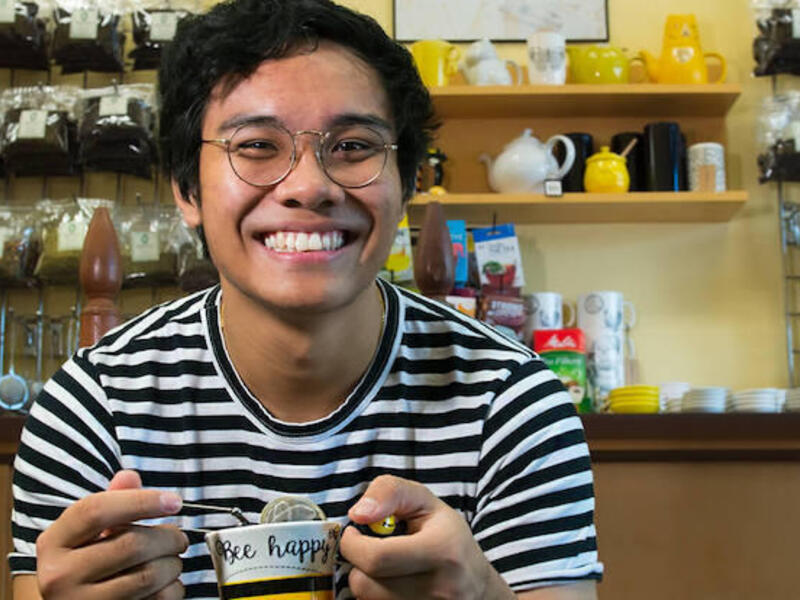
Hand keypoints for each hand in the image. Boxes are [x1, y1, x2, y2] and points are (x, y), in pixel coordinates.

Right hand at [34, 470, 188, 599]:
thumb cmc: (85, 562)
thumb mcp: (89, 531)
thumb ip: (112, 501)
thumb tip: (129, 477)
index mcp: (55, 542)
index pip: (97, 510)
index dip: (142, 501)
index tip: (174, 501)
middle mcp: (59, 575)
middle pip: (130, 543)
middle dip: (168, 537)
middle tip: (179, 538)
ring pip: (147, 575)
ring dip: (173, 564)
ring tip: (173, 560)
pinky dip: (173, 589)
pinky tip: (168, 583)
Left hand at [339, 475, 513, 599]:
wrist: (477, 582)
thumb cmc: (446, 535)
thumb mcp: (424, 501)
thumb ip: (390, 493)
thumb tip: (358, 513)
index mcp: (441, 551)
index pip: (376, 558)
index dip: (352, 545)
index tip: (353, 533)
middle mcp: (439, 589)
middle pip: (367, 585)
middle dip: (356, 564)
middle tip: (365, 549)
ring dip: (366, 581)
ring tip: (384, 566)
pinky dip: (376, 595)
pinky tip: (391, 583)